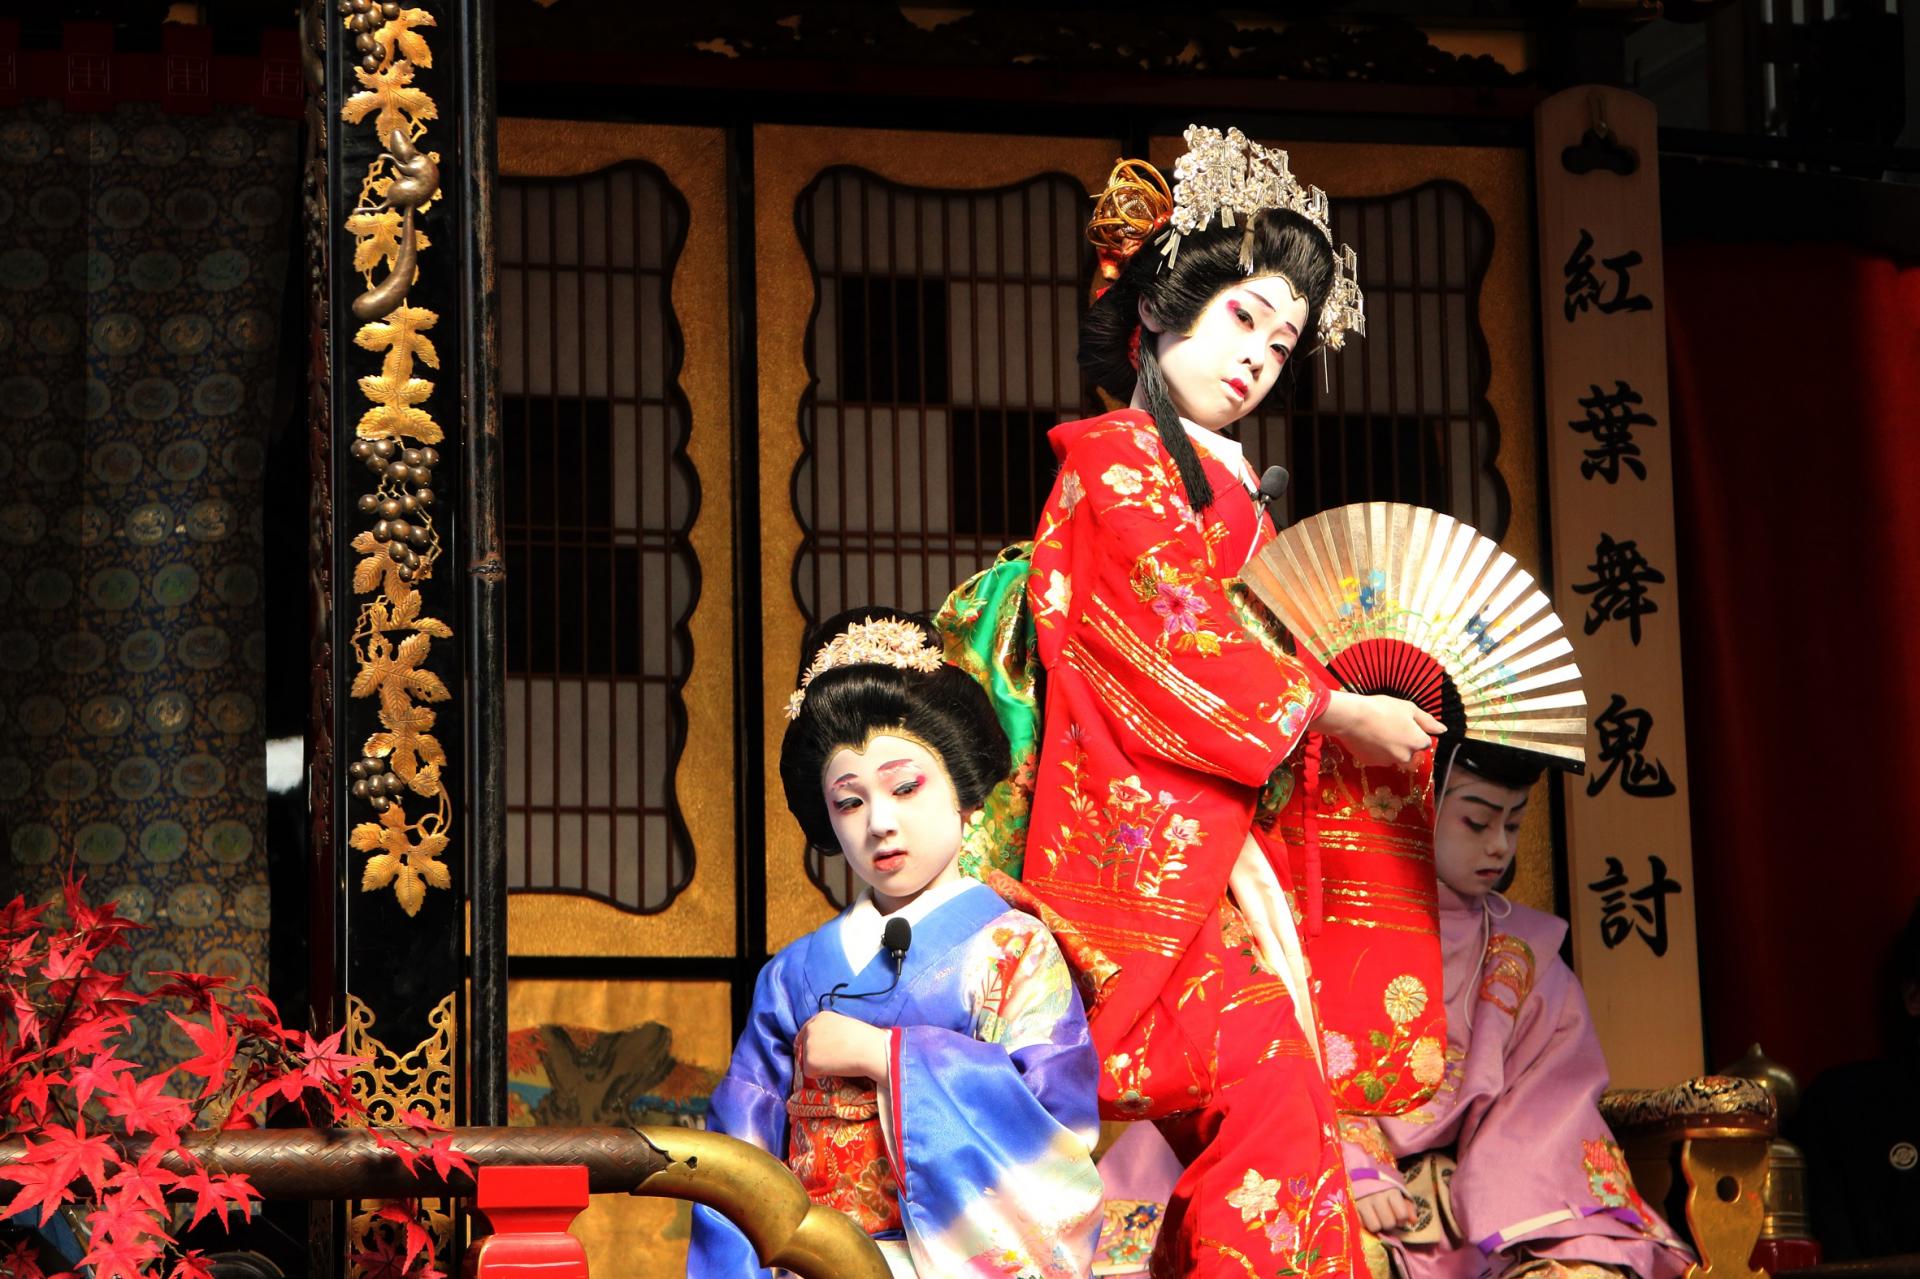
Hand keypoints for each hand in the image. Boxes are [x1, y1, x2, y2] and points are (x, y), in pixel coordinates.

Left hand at [795, 1011, 890, 1081]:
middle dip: (814, 1054)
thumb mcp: (844, 1026)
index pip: (807, 1030)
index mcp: (821, 1017)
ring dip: (818, 1065)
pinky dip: (820, 1075)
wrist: (870, 1049)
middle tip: (831, 1060)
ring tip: (837, 1063)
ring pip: (807, 1060)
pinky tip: (835, 1069)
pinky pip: (810, 1073)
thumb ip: (831, 1031)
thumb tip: (827, 1044)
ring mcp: (808, 1044)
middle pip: (804, 1045)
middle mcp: (811, 1028)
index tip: (816, 1051)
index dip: (811, 1042)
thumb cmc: (866, 1039)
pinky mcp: (809, 1061)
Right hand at [1318, 692, 1444, 766]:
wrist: (1351, 717)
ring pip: (1394, 757)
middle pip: (1411, 755)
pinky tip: (1368, 738)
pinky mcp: (1371, 763)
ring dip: (1391, 749)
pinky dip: (1376, 751)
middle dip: (1405, 746)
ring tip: (1378, 732)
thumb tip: (1443, 730)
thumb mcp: (1408, 708)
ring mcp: (1387, 762)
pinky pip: (1378, 758)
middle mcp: (1405, 757)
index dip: (1416, 733)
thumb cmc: (1382, 708)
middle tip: (1392, 730)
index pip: (1425, 743)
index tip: (1405, 724)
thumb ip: (1427, 721)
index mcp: (1417, 742)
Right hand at [1353, 1185, 1417, 1234]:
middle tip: (1385, 1215)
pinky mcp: (1350, 1206)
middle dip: (1389, 1222)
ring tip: (1375, 1216)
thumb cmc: (1382, 1184)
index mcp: (1390, 1190)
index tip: (1397, 1213)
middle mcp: (1376, 1196)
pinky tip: (1365, 1215)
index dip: (1401, 1218)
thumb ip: (1407, 1205)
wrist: (1358, 1171)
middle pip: (1388, 1223)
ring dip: (1376, 1224)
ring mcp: (1362, 1201)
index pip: (1402, 1215)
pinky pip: (1361, 1224)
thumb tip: (1413, 1221)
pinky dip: (1364, 1222)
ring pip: (1374, 1227)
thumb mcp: (1397, 1190)